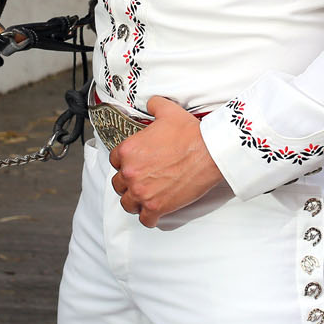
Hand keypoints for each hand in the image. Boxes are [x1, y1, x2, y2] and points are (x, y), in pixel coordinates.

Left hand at [108, 96, 224, 226]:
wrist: (209, 151)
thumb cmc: (189, 133)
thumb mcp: (168, 111)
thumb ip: (154, 105)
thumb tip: (151, 103)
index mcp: (128, 150)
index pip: (114, 161)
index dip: (124, 163)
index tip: (135, 164)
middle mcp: (130, 173)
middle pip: (118, 184)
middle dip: (129, 183)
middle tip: (142, 180)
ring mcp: (142, 192)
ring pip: (127, 204)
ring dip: (135, 201)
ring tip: (145, 197)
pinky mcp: (156, 207)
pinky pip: (145, 220)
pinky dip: (149, 217)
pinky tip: (155, 212)